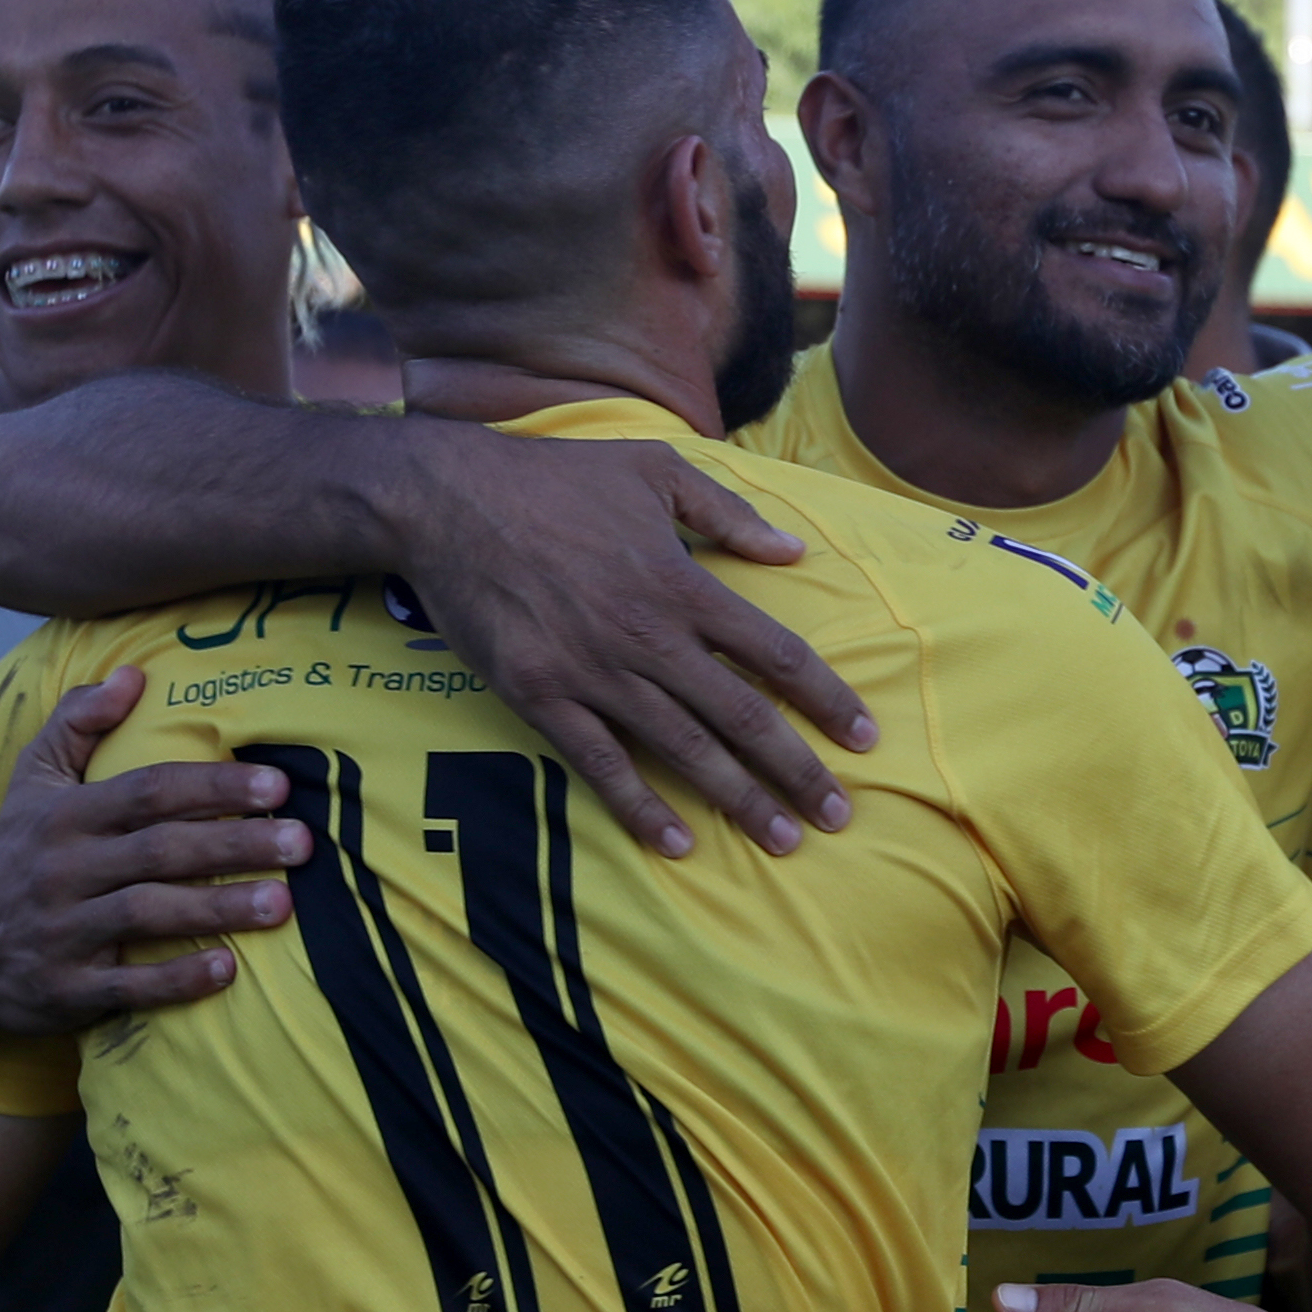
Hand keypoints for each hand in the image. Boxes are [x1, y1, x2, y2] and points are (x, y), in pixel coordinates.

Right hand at [0, 670, 309, 1035]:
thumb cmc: (14, 856)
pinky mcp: (66, 989)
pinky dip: (175, 980)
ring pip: (146, 914)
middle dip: (233, 844)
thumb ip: (78, 723)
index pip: (147, 792)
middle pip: (158, 850)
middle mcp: (64, 870)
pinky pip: (126, 985)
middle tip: (302, 843)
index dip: (211, 786)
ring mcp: (63, 932)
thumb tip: (133, 673)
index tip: (276, 786)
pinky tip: (228, 970)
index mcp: (66, 817)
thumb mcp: (32, 782)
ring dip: (216, 908)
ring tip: (283, 905)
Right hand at [395, 420, 875, 858]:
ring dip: (738, 799)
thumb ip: (728, 512)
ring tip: (783, 839)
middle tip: (838, 815)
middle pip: (742, 716)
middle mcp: (650, 637)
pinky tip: (676, 842)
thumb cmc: (555, 480)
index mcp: (684, 585)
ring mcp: (595, 672)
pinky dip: (640, 807)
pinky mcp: (542, 697)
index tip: (864, 739)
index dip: (827, 700)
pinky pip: (601, 763)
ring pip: (683, 749)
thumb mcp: (653, 469)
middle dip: (796, 771)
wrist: (447, 501)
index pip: (777, 655)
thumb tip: (794, 553)